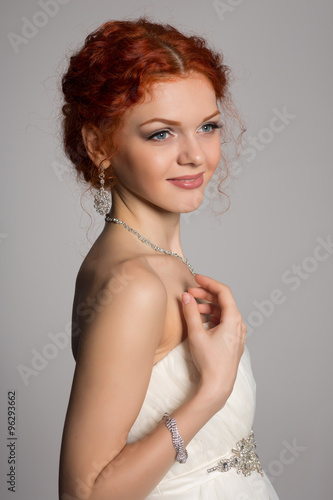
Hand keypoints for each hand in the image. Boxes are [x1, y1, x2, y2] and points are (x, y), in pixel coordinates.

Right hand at [182, 274, 246, 407]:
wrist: (218, 385)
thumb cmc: (210, 362)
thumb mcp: (196, 334)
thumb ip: (191, 312)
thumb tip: (186, 297)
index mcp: (233, 319)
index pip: (223, 292)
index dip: (209, 282)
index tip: (196, 278)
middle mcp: (239, 324)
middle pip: (223, 301)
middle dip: (206, 294)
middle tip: (190, 293)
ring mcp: (237, 333)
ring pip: (223, 311)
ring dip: (208, 306)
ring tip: (192, 307)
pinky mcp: (233, 340)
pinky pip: (224, 321)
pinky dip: (212, 316)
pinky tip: (200, 319)